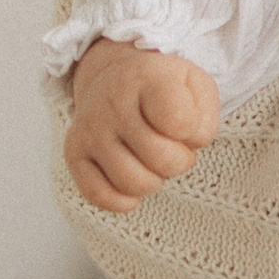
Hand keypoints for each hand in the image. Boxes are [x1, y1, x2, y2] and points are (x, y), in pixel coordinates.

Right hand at [63, 40, 220, 213]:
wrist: (116, 79)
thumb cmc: (164, 89)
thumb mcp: (196, 86)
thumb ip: (204, 116)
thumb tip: (188, 146)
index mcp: (145, 78)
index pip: (179, 122)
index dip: (194, 132)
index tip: (187, 124)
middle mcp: (112, 103)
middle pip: (161, 160)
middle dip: (180, 161)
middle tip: (175, 148)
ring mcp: (90, 129)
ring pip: (133, 183)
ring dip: (154, 181)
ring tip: (154, 162)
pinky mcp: (74, 153)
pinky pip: (99, 195)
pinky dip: (123, 200)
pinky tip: (134, 186)